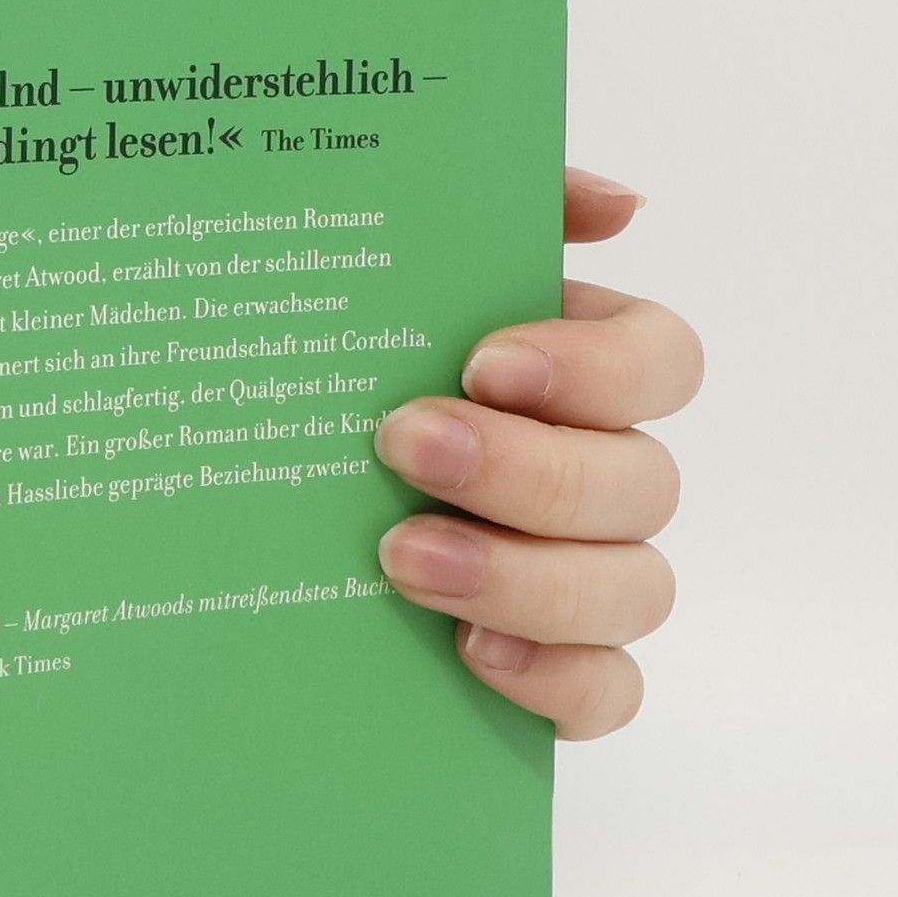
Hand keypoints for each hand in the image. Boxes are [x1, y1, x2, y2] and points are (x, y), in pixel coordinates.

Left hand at [372, 168, 702, 738]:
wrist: (236, 494)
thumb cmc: (333, 370)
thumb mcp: (384, 269)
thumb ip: (499, 208)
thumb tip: (617, 205)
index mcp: (575, 373)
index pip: (661, 361)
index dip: (596, 368)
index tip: (483, 362)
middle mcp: (599, 475)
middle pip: (645, 482)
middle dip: (529, 471)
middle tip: (404, 448)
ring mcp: (585, 579)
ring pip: (636, 589)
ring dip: (529, 577)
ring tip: (404, 559)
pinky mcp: (553, 670)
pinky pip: (608, 692)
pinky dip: (556, 680)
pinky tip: (470, 657)